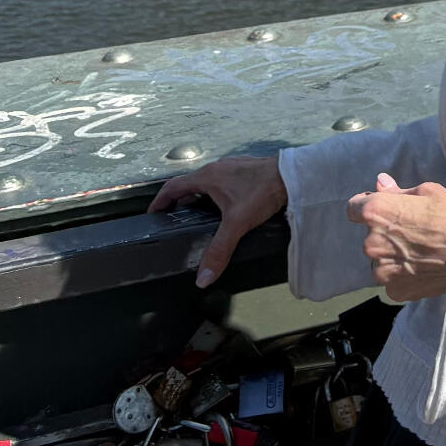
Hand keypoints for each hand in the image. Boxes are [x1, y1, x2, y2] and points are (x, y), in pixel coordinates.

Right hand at [149, 154, 286, 289]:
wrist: (294, 175)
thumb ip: (219, 250)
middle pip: (188, 184)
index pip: (173, 187)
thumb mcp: (237, 224)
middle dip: (178, 201)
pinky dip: (213, 193)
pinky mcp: (245, 169)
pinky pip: (221, 180)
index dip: (160, 201)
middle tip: (172, 219)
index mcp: (207, 177)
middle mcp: (216, 168)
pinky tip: (223, 207)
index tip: (152, 214)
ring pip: (206, 181)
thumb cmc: (262, 193)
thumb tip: (201, 278)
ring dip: (196, 196)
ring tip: (195, 216)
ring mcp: (231, 166)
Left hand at [345, 174, 445, 301]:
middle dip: (386, 233)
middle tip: (414, 232)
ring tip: (420, 252)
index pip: (353, 208)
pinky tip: (423, 268)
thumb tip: (379, 182)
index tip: (383, 209)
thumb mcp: (429, 192)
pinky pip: (392, 279)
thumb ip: (397, 191)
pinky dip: (403, 275)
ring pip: (381, 260)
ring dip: (393, 256)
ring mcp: (381, 271)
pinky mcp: (393, 290)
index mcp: (377, 213)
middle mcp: (372, 243)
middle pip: (370, 236)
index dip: (367, 206)